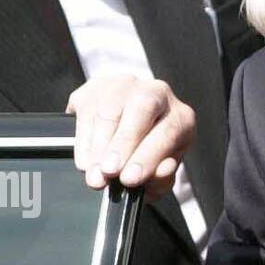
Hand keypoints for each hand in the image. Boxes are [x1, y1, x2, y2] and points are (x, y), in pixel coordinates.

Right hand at [67, 76, 195, 199]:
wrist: (127, 136)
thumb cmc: (148, 158)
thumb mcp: (161, 175)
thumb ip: (162, 177)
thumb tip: (160, 171)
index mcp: (181, 117)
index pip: (169, 132)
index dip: (147, 156)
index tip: (129, 179)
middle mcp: (157, 93)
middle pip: (141, 109)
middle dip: (122, 144)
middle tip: (108, 172)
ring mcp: (125, 85)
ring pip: (109, 110)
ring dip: (99, 146)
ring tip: (94, 173)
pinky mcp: (96, 87)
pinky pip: (87, 110)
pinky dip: (84, 140)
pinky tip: (86, 161)